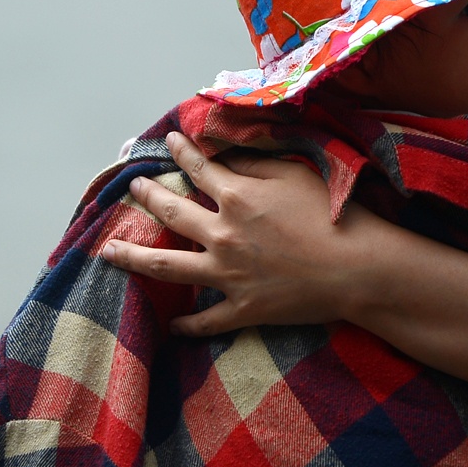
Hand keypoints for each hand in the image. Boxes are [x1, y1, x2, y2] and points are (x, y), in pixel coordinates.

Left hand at [100, 132, 384, 335]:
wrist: (358, 269)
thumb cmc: (334, 216)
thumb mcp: (297, 175)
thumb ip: (256, 164)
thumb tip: (226, 157)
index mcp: (237, 198)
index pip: (198, 169)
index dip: (181, 153)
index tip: (168, 142)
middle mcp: (222, 235)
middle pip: (170, 213)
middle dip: (148, 196)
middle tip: (133, 188)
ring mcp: (227, 275)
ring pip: (165, 267)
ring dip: (132, 257)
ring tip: (109, 251)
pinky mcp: (242, 309)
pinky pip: (205, 319)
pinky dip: (186, 324)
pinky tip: (171, 325)